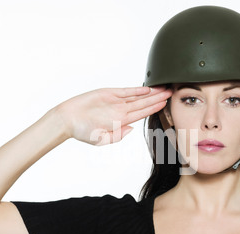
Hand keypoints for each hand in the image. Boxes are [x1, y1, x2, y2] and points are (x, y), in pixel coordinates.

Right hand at [55, 86, 171, 145]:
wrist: (67, 119)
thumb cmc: (82, 131)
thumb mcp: (101, 140)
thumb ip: (117, 136)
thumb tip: (131, 129)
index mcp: (121, 121)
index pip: (142, 114)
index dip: (154, 109)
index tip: (165, 105)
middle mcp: (120, 110)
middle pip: (144, 104)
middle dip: (158, 98)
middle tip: (171, 92)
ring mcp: (115, 101)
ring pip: (137, 96)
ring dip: (151, 93)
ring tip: (164, 88)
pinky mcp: (108, 93)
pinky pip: (125, 91)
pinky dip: (136, 90)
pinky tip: (147, 88)